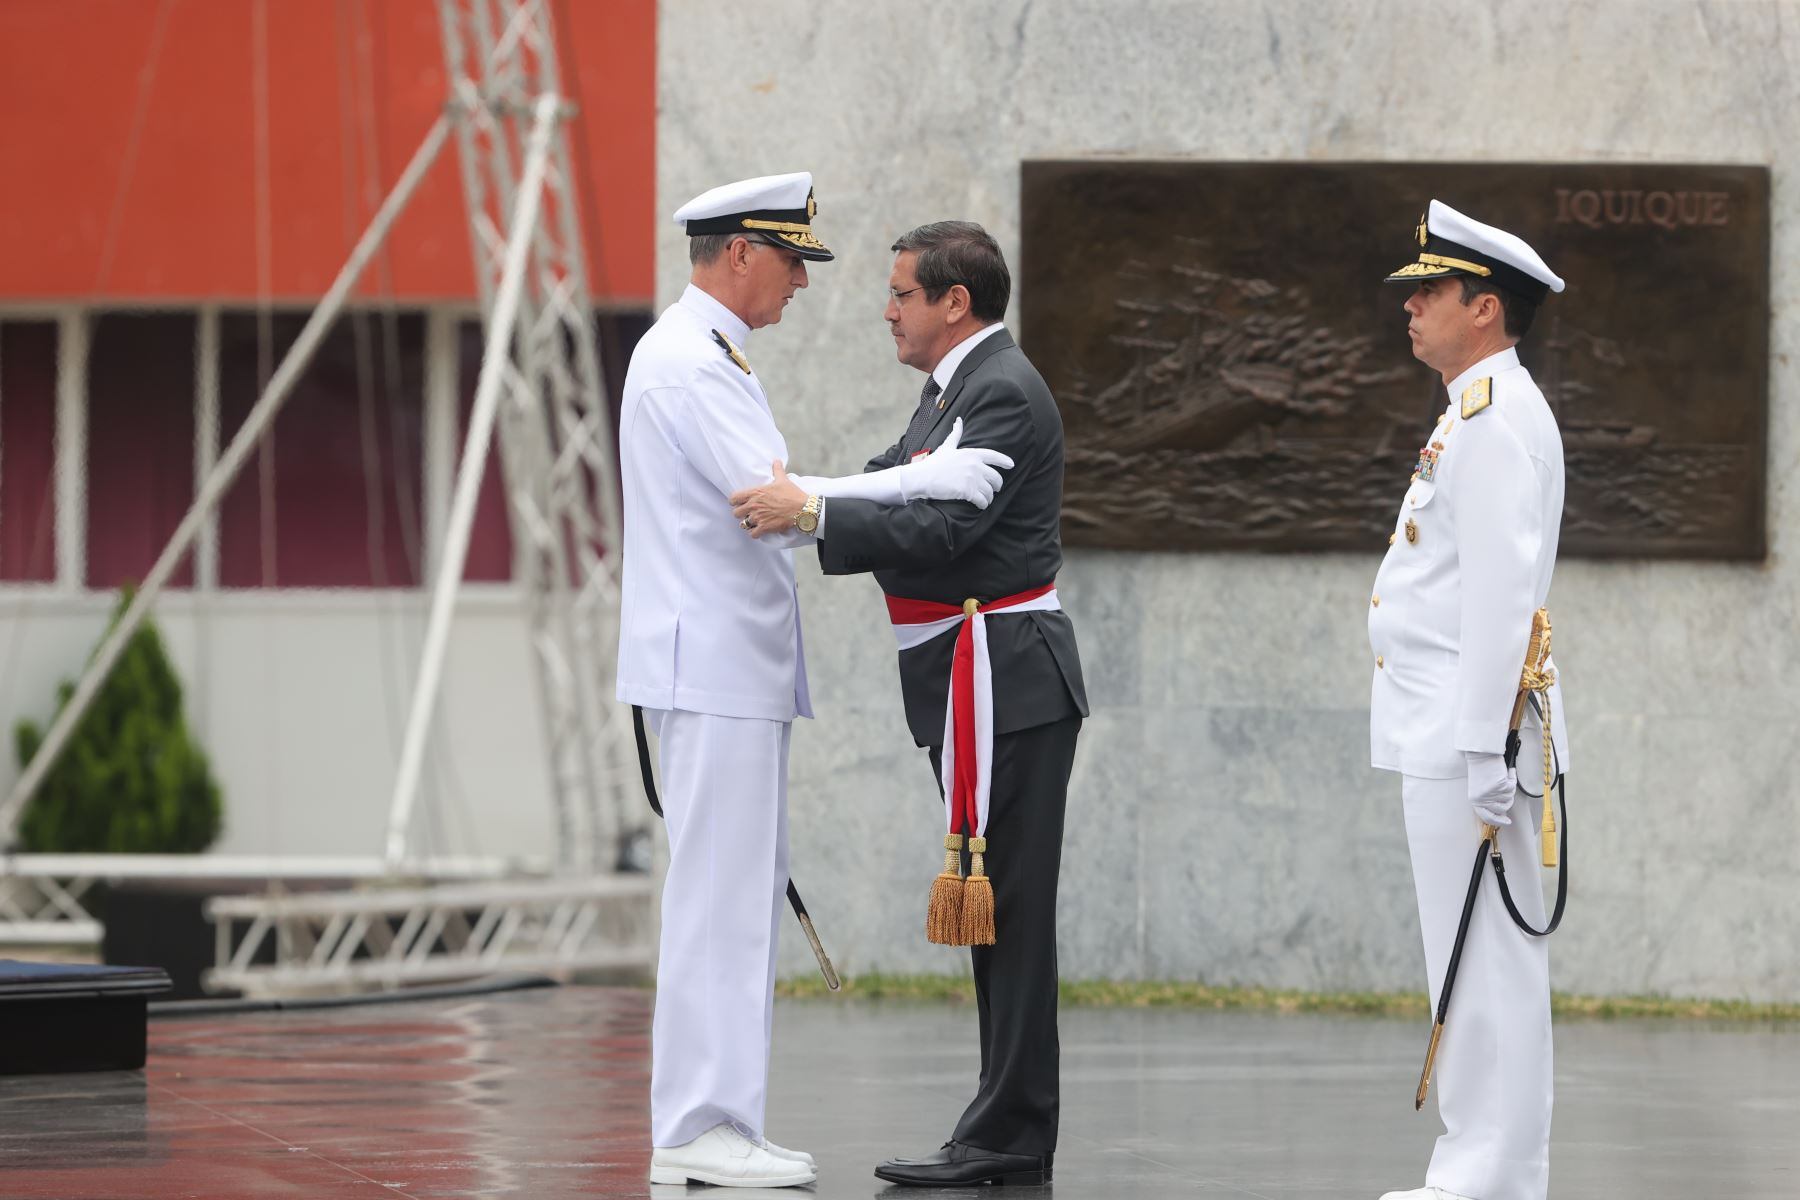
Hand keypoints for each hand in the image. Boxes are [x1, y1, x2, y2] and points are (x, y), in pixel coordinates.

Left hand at [729, 461, 807, 537]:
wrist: (802, 509)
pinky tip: (760, 530)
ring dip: (748, 524)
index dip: (735, 501)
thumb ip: (777, 470)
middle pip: (736, 513)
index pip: (733, 498)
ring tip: (754, 522)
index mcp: (755, 493)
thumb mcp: (783, 480)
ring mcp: (758, 517)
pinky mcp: (764, 528)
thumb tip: (776, 460)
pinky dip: (755, 533)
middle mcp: (753, 505)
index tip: (739, 502)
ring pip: (743, 524)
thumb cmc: (792, 494)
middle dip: (741, 513)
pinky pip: (752, 534)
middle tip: (747, 513)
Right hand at [899, 418, 1014, 507]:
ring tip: (986, 500)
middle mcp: (975, 465)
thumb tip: (959, 420)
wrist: (923, 477)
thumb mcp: (947, 447)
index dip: (1004, 461)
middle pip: (995, 477)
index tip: (1012, 465)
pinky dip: (983, 504)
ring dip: (989, 497)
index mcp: (972, 454)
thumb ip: (956, 434)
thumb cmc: (934, 463)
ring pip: (990, 491)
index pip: (994, 456)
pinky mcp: (968, 491)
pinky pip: (982, 500)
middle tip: (995, 489)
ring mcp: (972, 478)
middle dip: (997, 485)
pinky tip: (981, 505)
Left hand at [1466, 752, 1516, 826]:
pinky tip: (1508, 772)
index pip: (1487, 817)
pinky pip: (1512, 787)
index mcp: (1475, 801)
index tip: (1507, 822)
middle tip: (1506, 790)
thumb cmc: (1482, 770)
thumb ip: (1488, 802)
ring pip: (1509, 797)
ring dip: (1509, 788)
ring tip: (1502, 778)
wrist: (1481, 754)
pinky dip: (1512, 778)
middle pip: (1503, 809)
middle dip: (1508, 801)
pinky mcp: (1499, 785)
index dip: (1498, 821)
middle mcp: (1482, 799)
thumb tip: (1502, 813)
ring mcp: (1491, 793)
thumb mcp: (1480, 789)